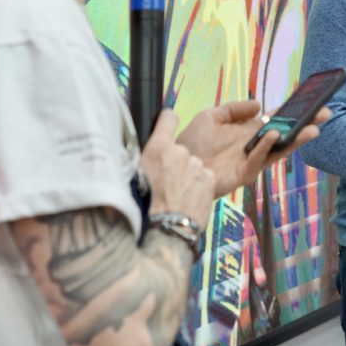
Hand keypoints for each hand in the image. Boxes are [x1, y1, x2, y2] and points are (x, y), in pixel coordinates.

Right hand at [139, 109, 214, 227]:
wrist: (167, 227)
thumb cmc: (146, 204)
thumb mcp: (136, 175)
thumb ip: (146, 159)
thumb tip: (147, 154)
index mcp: (158, 147)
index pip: (168, 118)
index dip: (168, 120)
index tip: (169, 122)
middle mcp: (180, 151)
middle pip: (180, 150)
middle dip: (176, 162)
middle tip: (167, 182)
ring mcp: (196, 164)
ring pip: (193, 166)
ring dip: (187, 176)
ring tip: (177, 195)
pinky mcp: (209, 178)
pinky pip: (203, 178)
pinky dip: (198, 186)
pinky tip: (188, 199)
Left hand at [177, 100, 330, 196]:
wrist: (174, 163)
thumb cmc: (191, 142)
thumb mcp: (212, 116)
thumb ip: (234, 109)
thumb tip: (258, 105)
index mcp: (249, 131)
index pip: (277, 120)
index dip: (294, 112)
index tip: (312, 102)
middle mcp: (254, 146)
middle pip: (285, 135)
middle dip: (305, 125)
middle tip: (324, 115)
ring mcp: (251, 161)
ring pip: (279, 150)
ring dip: (295, 139)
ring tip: (310, 128)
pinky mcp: (243, 174)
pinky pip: (259, 160)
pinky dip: (266, 147)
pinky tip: (273, 134)